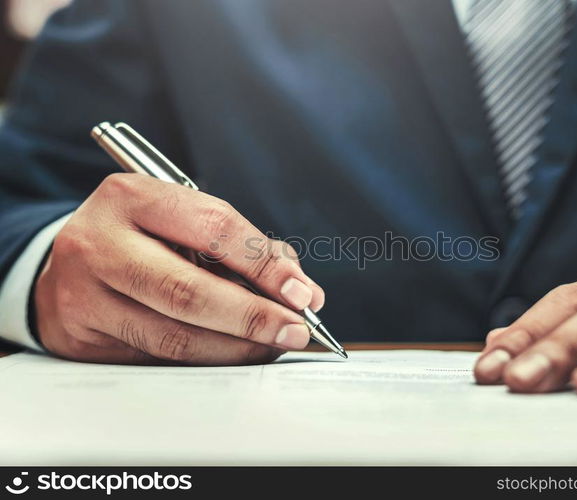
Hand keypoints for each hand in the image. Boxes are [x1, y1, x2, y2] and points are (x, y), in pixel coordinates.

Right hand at [34, 173, 323, 364]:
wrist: (66, 265)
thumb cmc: (142, 238)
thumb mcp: (182, 221)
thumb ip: (243, 249)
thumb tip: (301, 291)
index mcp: (132, 196)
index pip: (213, 227)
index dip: (263, 264)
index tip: (301, 292)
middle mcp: (100, 242)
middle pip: (188, 291)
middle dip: (254, 317)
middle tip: (297, 330)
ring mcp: (84, 293)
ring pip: (174, 335)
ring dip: (236, 348)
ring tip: (272, 347)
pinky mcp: (83, 336)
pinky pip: (157, 358)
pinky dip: (206, 360)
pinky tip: (234, 355)